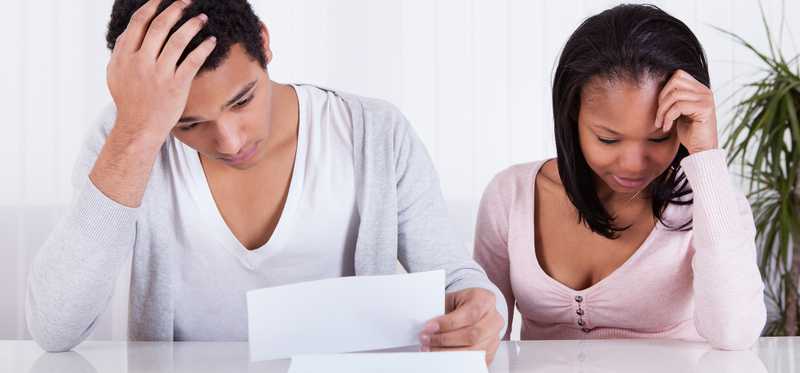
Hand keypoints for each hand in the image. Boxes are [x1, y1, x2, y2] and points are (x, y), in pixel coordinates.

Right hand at [107, 0, 215, 139]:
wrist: (139, 128)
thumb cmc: (129, 101)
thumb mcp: (115, 74)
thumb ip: (121, 51)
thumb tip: (129, 30)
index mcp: (125, 56)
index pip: (139, 22)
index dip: (152, 7)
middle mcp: (141, 62)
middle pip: (160, 26)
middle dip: (175, 9)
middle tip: (187, 1)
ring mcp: (159, 73)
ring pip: (177, 40)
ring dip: (192, 25)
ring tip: (202, 17)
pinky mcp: (176, 85)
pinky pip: (192, 61)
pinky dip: (203, 48)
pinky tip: (211, 40)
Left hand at [419, 288, 502, 364]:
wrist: (474, 309)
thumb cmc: (461, 304)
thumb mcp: (452, 299)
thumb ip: (441, 310)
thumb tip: (427, 327)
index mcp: (485, 300)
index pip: (469, 314)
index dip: (448, 323)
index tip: (429, 327)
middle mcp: (494, 319)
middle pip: (472, 335)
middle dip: (445, 340)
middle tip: (426, 340)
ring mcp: (494, 337)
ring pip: (473, 351)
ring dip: (448, 352)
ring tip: (430, 349)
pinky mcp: (490, 352)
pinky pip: (474, 361)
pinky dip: (455, 360)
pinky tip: (441, 357)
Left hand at [654, 69, 718, 153]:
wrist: (702, 150)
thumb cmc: (689, 132)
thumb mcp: (679, 111)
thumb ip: (675, 98)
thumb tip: (659, 85)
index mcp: (699, 89)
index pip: (678, 75)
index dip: (664, 89)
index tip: (661, 107)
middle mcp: (705, 91)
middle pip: (675, 81)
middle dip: (662, 99)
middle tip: (659, 116)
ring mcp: (706, 99)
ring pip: (675, 95)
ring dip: (662, 111)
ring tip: (661, 123)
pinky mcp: (705, 109)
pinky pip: (679, 107)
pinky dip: (668, 117)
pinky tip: (667, 127)